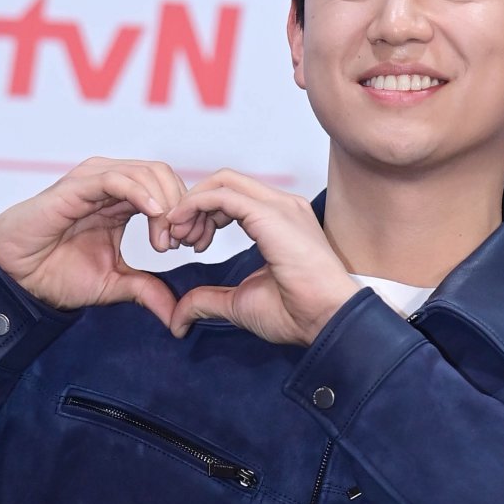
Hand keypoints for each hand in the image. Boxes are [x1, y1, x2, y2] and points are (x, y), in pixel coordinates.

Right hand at [0, 157, 209, 321]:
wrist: (17, 277)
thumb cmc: (56, 273)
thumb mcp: (114, 285)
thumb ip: (147, 291)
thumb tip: (177, 316)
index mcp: (123, 202)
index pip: (169, 191)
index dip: (188, 215)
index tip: (193, 247)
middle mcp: (112, 185)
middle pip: (164, 176)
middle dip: (183, 208)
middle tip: (184, 243)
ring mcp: (95, 181)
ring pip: (147, 172)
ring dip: (167, 204)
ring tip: (166, 240)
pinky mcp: (78, 186)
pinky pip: (118, 178)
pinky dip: (142, 193)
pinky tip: (155, 215)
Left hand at [164, 172, 359, 344]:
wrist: (325, 320)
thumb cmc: (297, 313)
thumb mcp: (239, 304)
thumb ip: (208, 301)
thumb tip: (179, 318)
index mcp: (280, 221)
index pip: (233, 197)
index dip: (203, 215)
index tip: (189, 244)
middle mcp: (281, 206)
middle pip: (224, 183)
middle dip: (193, 206)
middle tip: (178, 239)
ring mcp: (278, 206)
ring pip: (221, 182)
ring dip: (191, 205)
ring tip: (179, 236)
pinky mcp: (270, 213)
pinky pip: (221, 195)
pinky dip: (195, 205)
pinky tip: (182, 227)